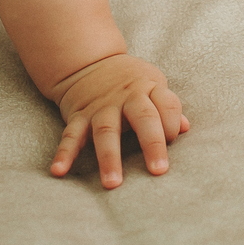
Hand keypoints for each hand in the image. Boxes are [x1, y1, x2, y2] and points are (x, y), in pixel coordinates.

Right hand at [51, 53, 188, 187]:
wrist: (89, 61)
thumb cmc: (130, 81)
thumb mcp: (153, 84)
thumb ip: (168, 107)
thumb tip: (184, 128)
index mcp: (148, 88)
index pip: (166, 104)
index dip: (172, 122)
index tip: (173, 140)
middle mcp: (126, 97)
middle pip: (142, 118)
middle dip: (151, 144)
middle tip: (158, 171)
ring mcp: (101, 107)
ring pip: (106, 131)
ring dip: (109, 157)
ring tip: (113, 183)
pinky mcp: (79, 115)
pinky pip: (71, 135)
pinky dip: (64, 153)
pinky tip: (59, 171)